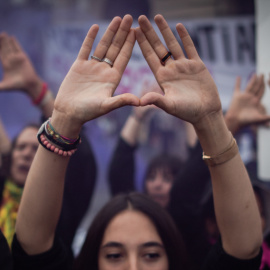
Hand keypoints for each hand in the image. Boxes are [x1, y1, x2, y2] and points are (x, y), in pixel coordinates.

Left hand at [0, 33, 42, 96]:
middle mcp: (11, 60)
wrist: (29, 85)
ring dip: (6, 41)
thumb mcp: (4, 86)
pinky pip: (18, 48)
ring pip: (10, 47)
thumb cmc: (17, 86)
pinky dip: (15, 43)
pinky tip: (12, 37)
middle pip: (4, 49)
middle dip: (0, 42)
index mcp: (6, 65)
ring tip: (3, 33)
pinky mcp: (23, 57)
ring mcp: (17, 58)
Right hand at [52, 15, 139, 135]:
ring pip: (103, 46)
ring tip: (117, 19)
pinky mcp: (79, 66)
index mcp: (113, 78)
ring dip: (110, 32)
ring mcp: (92, 67)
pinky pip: (86, 49)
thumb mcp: (106, 106)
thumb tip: (140, 102)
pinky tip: (96, 27)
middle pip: (116, 48)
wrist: (68, 113)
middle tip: (130, 17)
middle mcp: (105, 71)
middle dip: (123, 33)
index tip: (137, 30)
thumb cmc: (88, 112)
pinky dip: (90, 38)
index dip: (130, 44)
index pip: (124, 57)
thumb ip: (121, 101)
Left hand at [135, 15, 221, 126]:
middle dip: (149, 33)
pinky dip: (185, 37)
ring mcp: (183, 66)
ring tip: (157, 16)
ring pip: (172, 45)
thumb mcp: (170, 106)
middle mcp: (170, 70)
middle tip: (141, 18)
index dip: (142, 44)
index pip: (149, 57)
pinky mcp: (197, 65)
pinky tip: (178, 26)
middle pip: (158, 47)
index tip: (133, 31)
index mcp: (162, 77)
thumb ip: (157, 100)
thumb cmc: (187, 112)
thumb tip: (140, 101)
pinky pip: (190, 48)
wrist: (206, 113)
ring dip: (165, 31)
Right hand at [225, 74, 269, 133]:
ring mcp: (243, 96)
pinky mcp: (236, 96)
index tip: (268, 79)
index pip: (262, 91)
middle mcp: (250, 98)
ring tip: (255, 74)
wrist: (235, 121)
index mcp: (256, 101)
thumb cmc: (246, 121)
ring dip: (252, 80)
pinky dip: (237, 82)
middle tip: (262, 74)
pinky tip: (238, 77)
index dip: (265, 85)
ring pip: (249, 86)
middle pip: (256, 87)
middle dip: (260, 81)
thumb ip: (266, 117)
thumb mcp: (258, 118)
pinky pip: (237, 87)